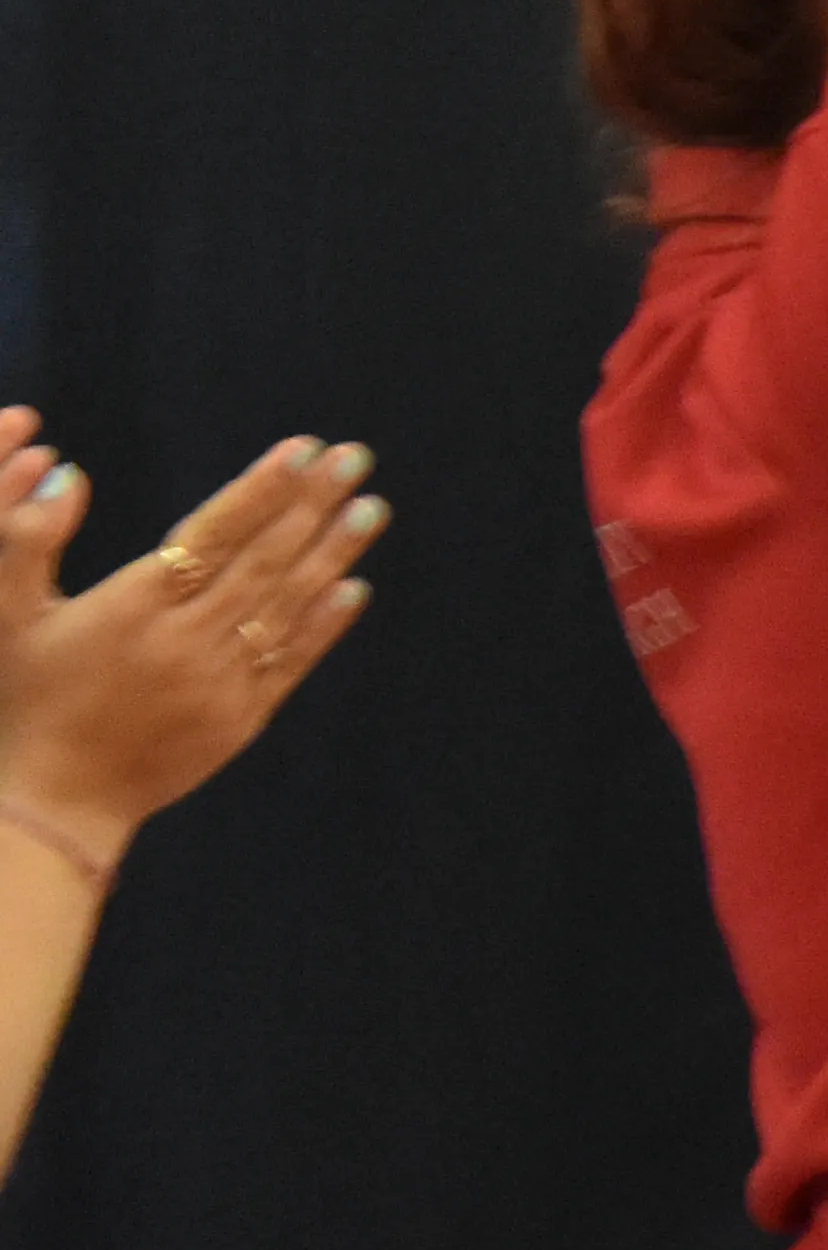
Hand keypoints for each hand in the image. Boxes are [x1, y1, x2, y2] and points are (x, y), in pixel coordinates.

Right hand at [0, 422, 384, 863]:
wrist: (53, 800)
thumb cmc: (23, 699)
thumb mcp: (7, 613)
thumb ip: (29, 537)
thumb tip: (71, 472)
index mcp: (128, 608)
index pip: (210, 535)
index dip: (260, 490)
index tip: (304, 450)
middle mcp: (182, 642)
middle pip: (262, 562)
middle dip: (312, 505)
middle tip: (355, 458)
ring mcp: (218, 683)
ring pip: (286, 606)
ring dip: (333, 554)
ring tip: (370, 508)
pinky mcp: (239, 720)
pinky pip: (291, 662)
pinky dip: (324, 624)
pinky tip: (354, 588)